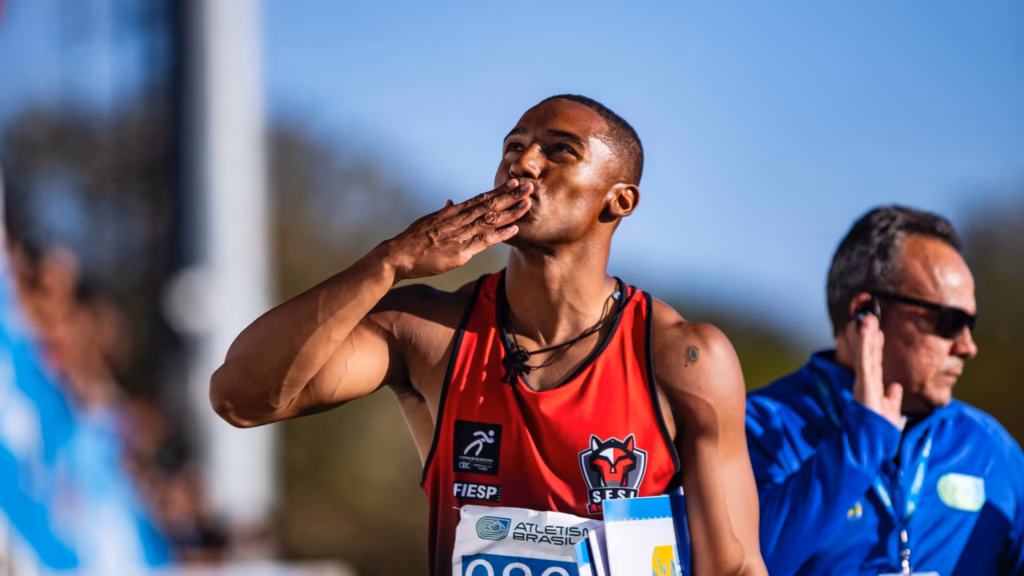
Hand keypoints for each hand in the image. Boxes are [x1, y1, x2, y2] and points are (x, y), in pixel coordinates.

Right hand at [379, 179, 532, 280]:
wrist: (398, 255)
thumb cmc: (413, 240)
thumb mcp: (429, 221)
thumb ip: (444, 212)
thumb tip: (451, 202)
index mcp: (452, 212)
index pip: (480, 198)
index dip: (499, 191)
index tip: (514, 183)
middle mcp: (458, 220)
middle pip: (489, 204)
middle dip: (511, 196)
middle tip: (529, 186)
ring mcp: (460, 235)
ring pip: (490, 219)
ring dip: (511, 211)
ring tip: (528, 203)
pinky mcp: (460, 251)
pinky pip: (485, 241)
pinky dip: (501, 234)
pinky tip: (515, 228)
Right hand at [846, 313, 902, 427]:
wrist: (867, 445)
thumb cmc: (877, 430)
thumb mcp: (889, 412)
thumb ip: (892, 399)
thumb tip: (896, 387)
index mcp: (873, 387)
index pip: (874, 362)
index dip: (875, 346)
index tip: (877, 330)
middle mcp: (866, 383)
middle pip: (868, 355)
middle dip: (868, 336)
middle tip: (869, 316)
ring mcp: (864, 383)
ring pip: (865, 355)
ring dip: (865, 337)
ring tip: (866, 319)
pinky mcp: (864, 386)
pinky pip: (865, 362)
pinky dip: (864, 347)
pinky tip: (866, 335)